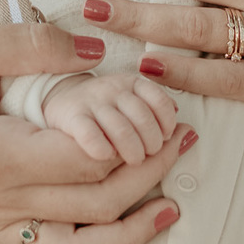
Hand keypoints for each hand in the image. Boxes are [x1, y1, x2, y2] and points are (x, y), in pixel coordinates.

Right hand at [0, 14, 189, 243]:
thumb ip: (34, 45)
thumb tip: (96, 51)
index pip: (86, 160)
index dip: (134, 140)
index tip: (165, 112)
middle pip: (93, 204)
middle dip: (149, 175)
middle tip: (184, 142)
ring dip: (129, 230)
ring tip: (169, 202)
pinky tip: (115, 234)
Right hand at [42, 72, 178, 163]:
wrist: (58, 99)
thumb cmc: (103, 108)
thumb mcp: (131, 99)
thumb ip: (156, 108)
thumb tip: (184, 126)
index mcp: (131, 82)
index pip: (159, 99)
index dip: (167, 122)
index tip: (168, 138)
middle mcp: (112, 89)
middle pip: (142, 116)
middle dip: (153, 141)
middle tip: (150, 155)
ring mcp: (90, 103)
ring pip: (121, 128)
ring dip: (133, 149)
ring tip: (134, 160)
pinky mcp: (70, 118)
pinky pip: (89, 134)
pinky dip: (101, 147)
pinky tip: (107, 157)